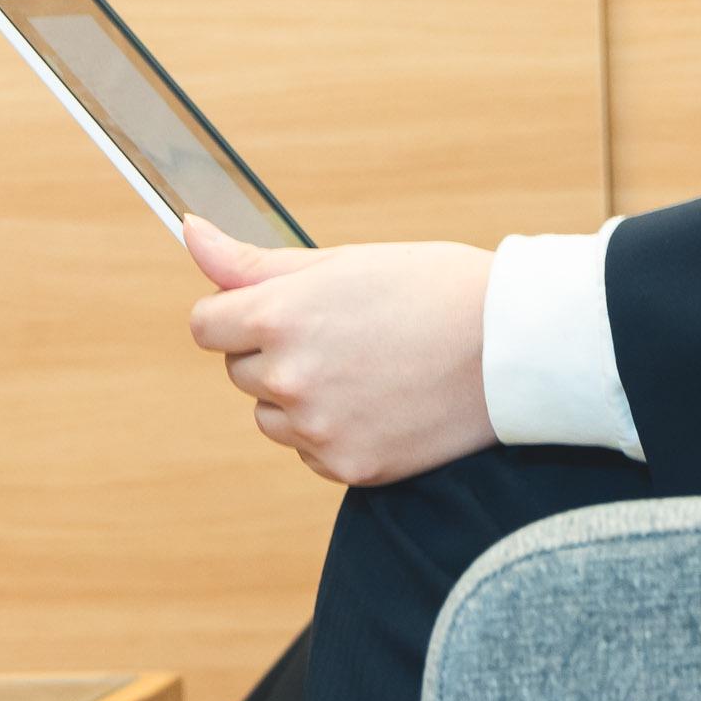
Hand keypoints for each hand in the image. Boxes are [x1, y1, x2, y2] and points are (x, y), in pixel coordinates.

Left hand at [183, 218, 498, 486]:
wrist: (511, 346)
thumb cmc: (431, 288)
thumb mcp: (341, 261)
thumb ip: (253, 262)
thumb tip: (190, 233)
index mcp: (280, 316)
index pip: (206, 325)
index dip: (237, 313)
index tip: (273, 310)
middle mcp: (289, 376)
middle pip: (239, 370)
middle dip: (275, 350)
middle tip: (343, 332)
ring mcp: (317, 428)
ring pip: (271, 416)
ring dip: (299, 396)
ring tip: (365, 368)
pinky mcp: (347, 467)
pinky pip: (310, 451)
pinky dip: (334, 431)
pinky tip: (380, 401)